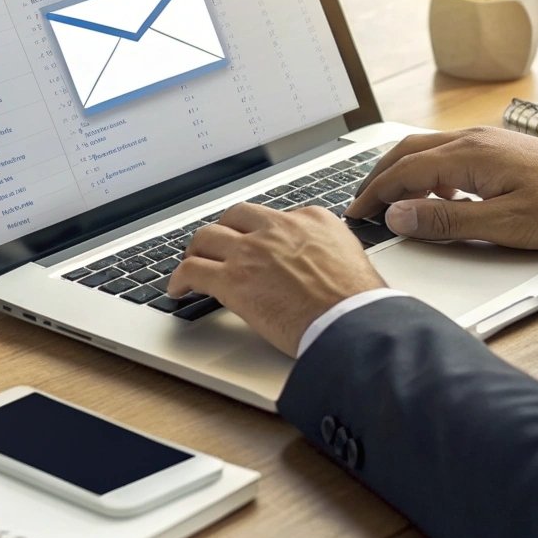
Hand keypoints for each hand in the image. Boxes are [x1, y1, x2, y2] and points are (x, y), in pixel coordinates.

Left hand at [167, 203, 385, 355]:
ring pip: (207, 237)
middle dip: (224, 231)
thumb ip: (330, 249)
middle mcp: (278, 228)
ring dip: (197, 251)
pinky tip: (178, 289)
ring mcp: (252, 250)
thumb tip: (323, 260)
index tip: (256, 245)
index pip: (273, 216)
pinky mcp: (232, 279)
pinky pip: (192, 270)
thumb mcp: (352, 257)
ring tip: (192, 263)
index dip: (260, 233)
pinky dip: (179, 278)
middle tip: (218, 246)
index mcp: (310, 219)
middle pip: (235, 217)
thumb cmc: (359, 302)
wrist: (353, 321)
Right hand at [345, 127, 537, 248]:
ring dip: (404, 174)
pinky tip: (439, 198)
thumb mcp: (503, 226)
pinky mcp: (503, 149)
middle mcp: (476, 138)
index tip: (356, 214)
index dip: (375, 194)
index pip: (405, 171)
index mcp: (471, 153)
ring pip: (430, 150)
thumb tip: (398, 215)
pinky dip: (430, 173)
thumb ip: (446, 220)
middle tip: (362, 205)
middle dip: (380, 177)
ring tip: (391, 203)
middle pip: (409, 151)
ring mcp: (490, 140)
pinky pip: (451, 154)